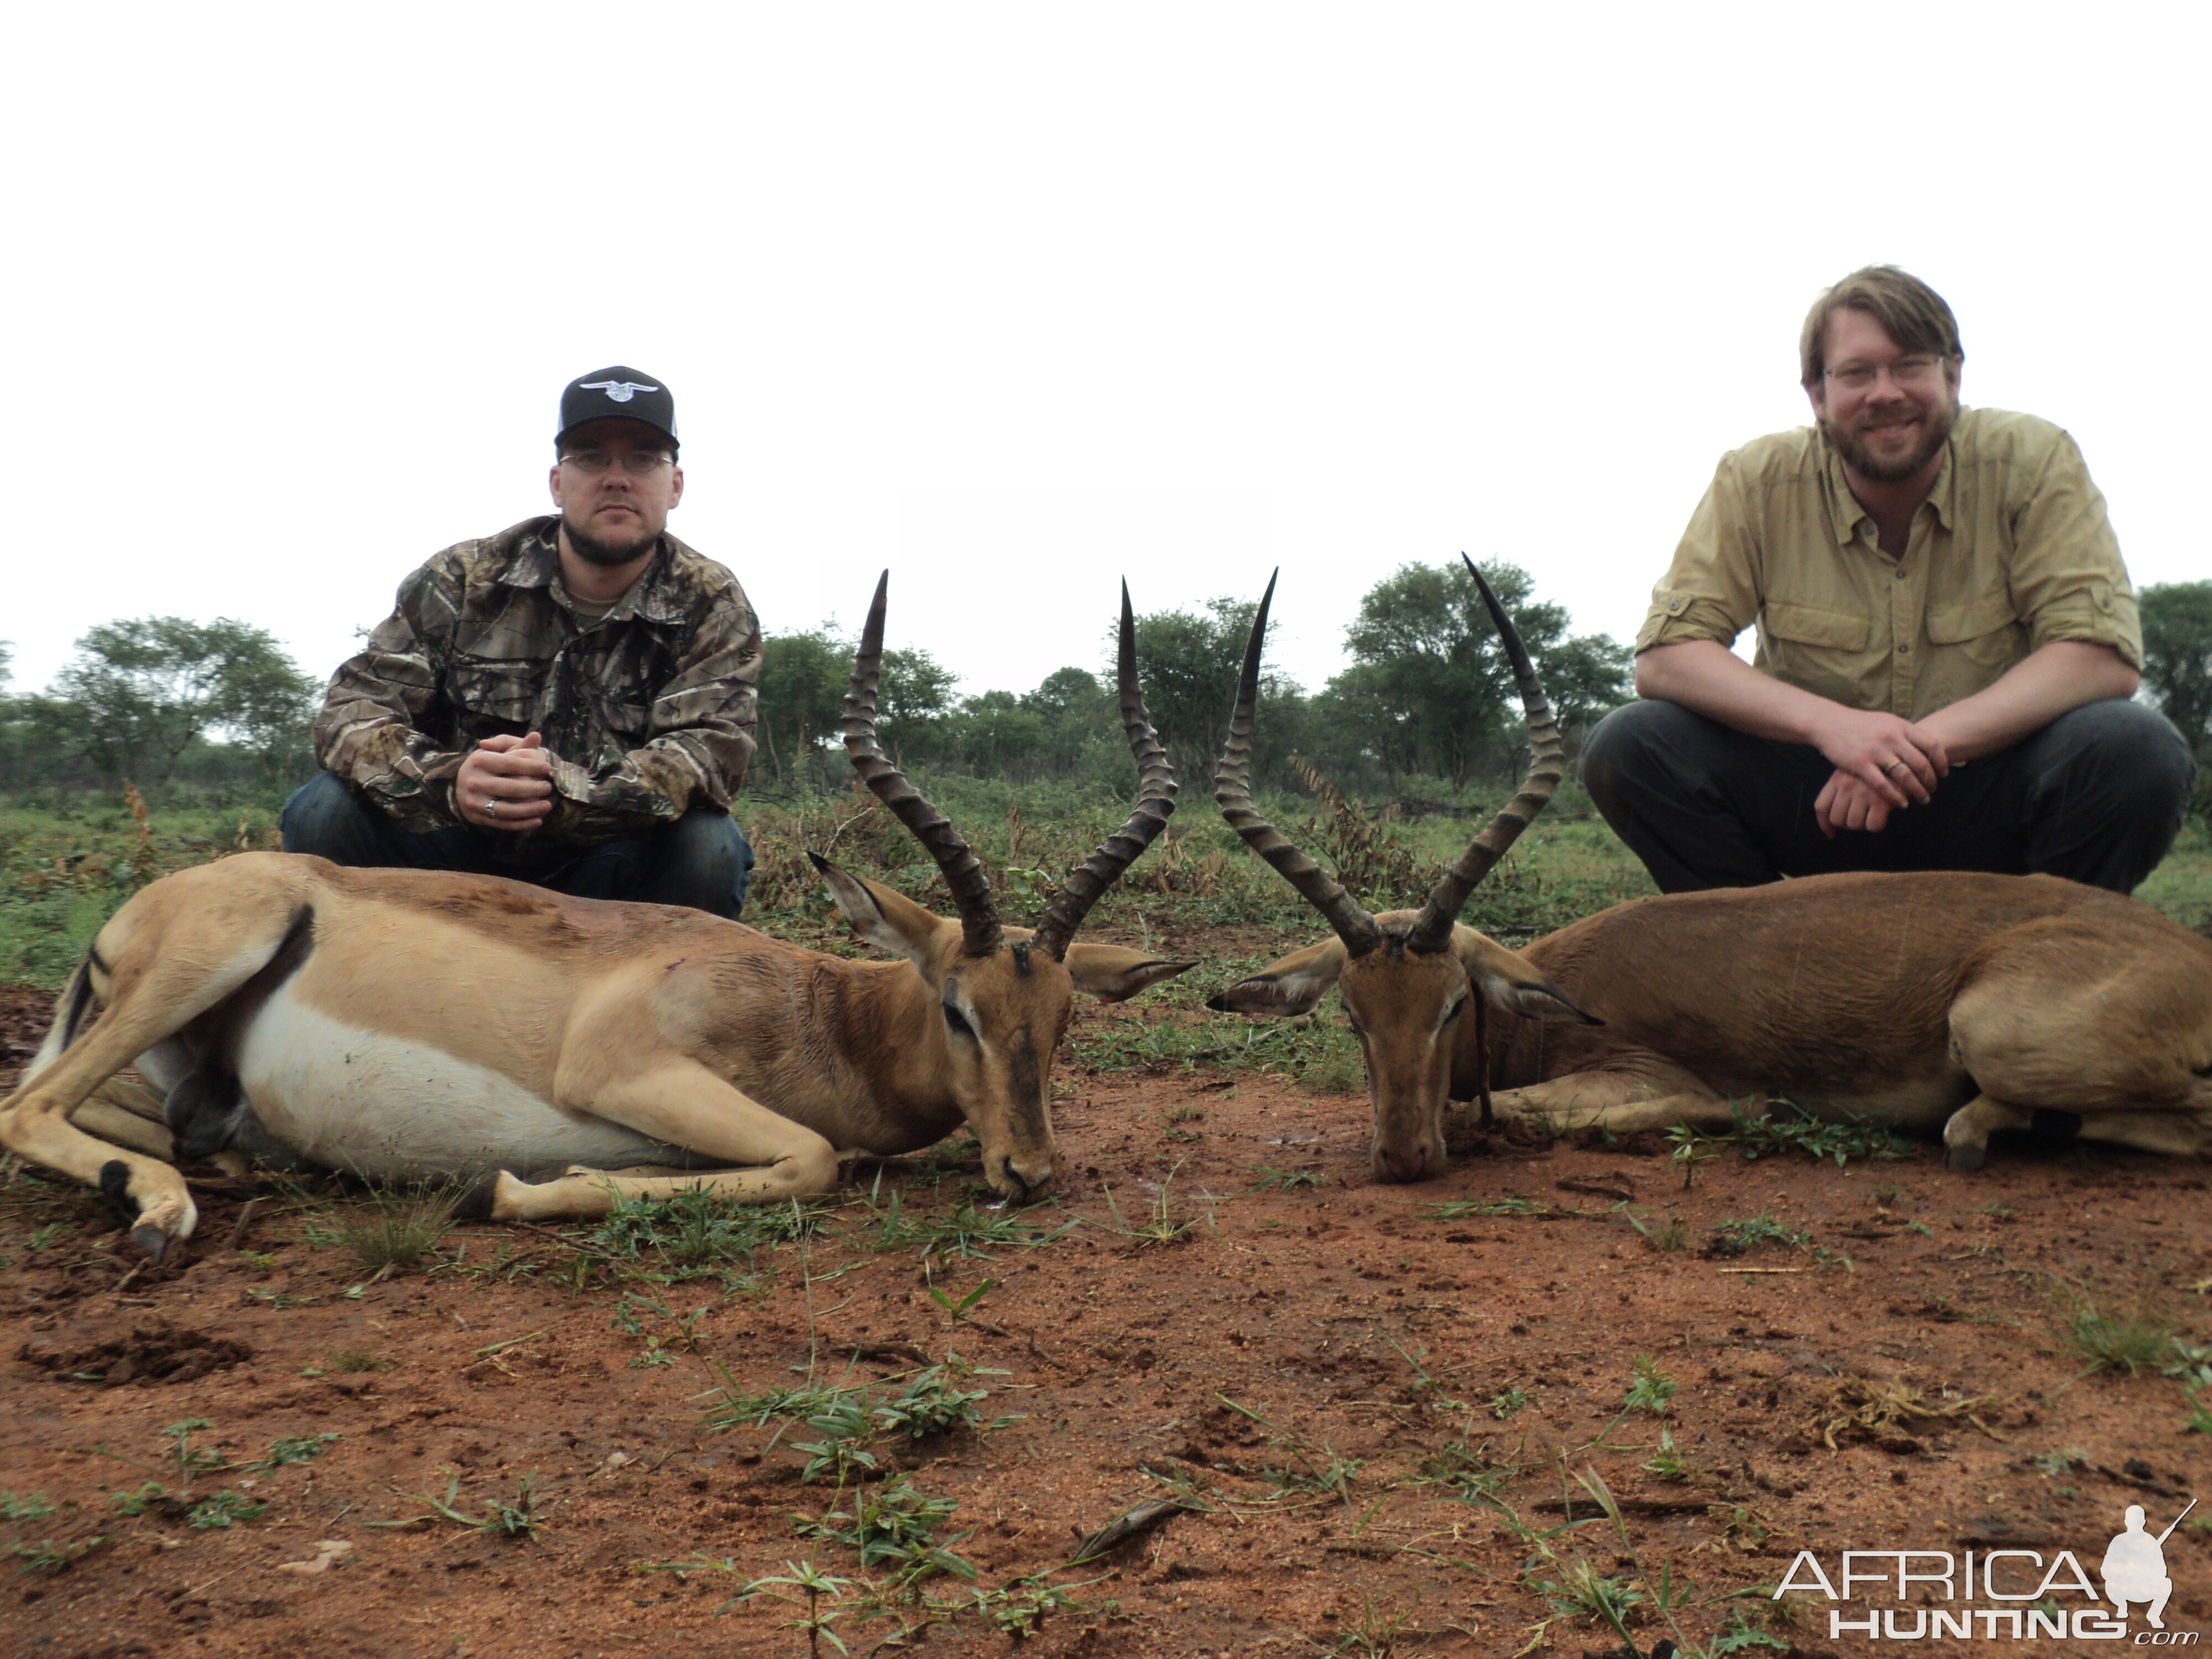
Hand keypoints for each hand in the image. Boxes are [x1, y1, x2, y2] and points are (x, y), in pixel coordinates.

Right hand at [457, 732, 553, 831]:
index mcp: (480, 761)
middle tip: (548, 787)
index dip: (532, 766)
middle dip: (534, 789)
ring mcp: (474, 802)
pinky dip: (522, 824)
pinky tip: (537, 820)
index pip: (510, 763)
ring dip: (530, 810)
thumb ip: (518, 745)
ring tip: (547, 805)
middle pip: (510, 788)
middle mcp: (474, 782)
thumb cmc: (486, 764)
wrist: (460, 785)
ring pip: (507, 809)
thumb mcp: (498, 751)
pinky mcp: (477, 818)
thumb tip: (537, 736)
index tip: (548, 768)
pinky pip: (502, 823)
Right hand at [1806, 706, 1948, 814]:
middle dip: (1930, 781)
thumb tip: (1924, 745)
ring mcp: (1875, 751)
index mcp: (1900, 726)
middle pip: (1920, 764)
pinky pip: (1883, 785)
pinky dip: (1895, 797)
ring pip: (1905, 776)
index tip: (1943, 774)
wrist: (1829, 723)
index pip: (1931, 745)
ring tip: (1922, 800)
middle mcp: (1891, 737)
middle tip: (1932, 790)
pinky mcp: (1860, 764)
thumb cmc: (1859, 724)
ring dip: (1917, 791)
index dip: (1941, 762)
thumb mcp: (1886, 721)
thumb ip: (1904, 733)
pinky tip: (1901, 803)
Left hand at [1814, 768, 1898, 837]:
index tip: (1831, 833)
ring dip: (1863, 825)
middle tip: (1860, 820)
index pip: (1821, 807)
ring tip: (1872, 814)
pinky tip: (1883, 815)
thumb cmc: (1879, 769)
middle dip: (1847, 824)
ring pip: (1853, 824)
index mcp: (1838, 778)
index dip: (1824, 824)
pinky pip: (1872, 826)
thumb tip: (1832, 821)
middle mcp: (1847, 785)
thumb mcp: (1854, 771)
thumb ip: (1842, 788)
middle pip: (1836, 819)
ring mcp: (1863, 793)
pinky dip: (1877, 825)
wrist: (1906, 760)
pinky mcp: (1882, 800)